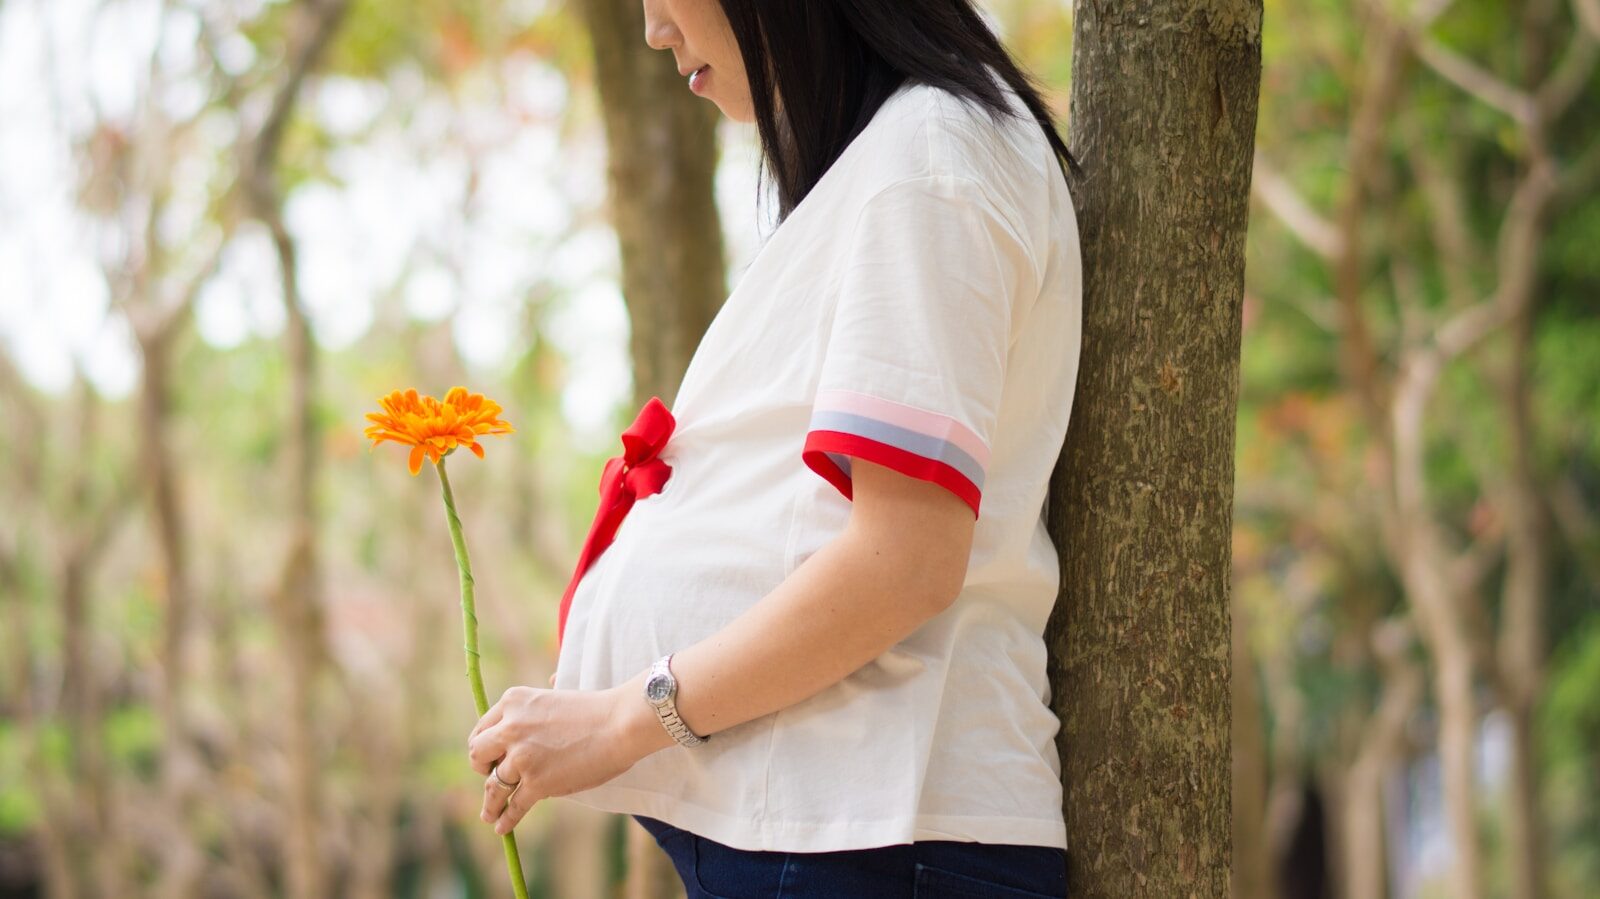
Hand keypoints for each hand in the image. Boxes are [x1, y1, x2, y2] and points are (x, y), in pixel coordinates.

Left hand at [466, 684, 645, 835]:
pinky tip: (502, 827)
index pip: (483, 728)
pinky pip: (514, 806)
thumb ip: (541, 700)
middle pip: (478, 754)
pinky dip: (506, 819)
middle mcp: (510, 727)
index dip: (485, 746)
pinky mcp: (537, 783)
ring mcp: (522, 757)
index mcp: (513, 701)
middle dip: (481, 769)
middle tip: (489, 777)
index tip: (489, 758)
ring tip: (489, 814)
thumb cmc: (596, 710)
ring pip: (493, 786)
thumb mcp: (556, 695)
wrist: (620, 723)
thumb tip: (548, 682)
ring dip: (489, 804)